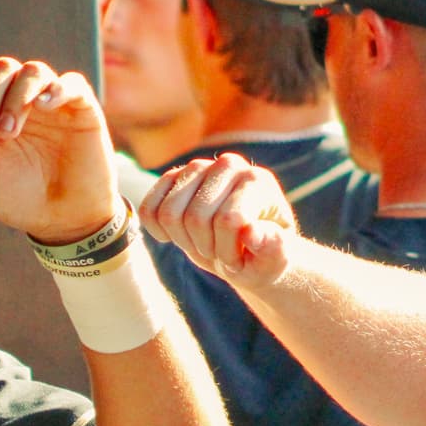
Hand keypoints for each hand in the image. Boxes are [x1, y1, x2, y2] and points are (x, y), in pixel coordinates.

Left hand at [0, 58, 117, 240]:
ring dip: (15, 95)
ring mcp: (52, 103)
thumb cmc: (17, 200)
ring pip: (32, 71)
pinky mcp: (82, 109)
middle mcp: (22, 101)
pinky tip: (43, 106)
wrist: (61, 221)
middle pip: (1, 68)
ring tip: (11, 130)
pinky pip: (71, 83)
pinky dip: (55, 88)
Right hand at [139, 153, 300, 289]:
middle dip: (205, 247)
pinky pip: (149, 209)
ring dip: (183, 241)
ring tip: (203, 243)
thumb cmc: (262, 255)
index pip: (228, 220)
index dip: (228, 252)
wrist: (244, 247)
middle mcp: (228, 165)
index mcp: (257, 181)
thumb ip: (273, 249)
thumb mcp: (275, 260)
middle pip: (196, 218)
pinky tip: (175, 236)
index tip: (239, 260)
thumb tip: (250, 233)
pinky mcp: (173, 177)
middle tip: (220, 253)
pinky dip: (157, 230)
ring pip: (169, 214)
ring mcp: (198, 167)